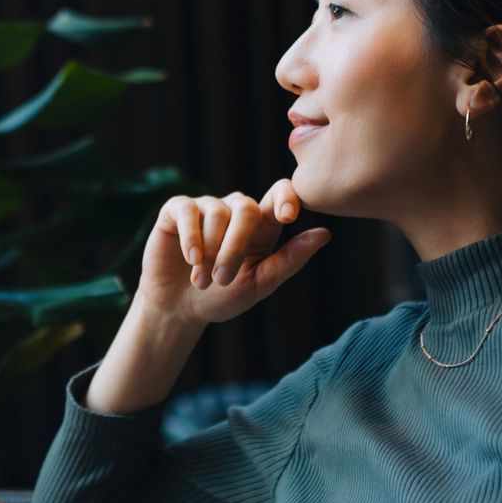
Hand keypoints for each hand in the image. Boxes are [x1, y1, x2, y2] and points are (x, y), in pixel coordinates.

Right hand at [137, 182, 330, 326]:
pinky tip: (191, 259)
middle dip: (235, 246)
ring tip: (201, 282)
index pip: (280, 193)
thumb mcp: (259, 284)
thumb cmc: (222, 297)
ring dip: (210, 252)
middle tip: (222, 279)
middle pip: (246, 208)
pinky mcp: (176, 210)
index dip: (287, 197)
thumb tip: (324, 234)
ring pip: (216, 213)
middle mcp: (235, 209)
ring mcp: (206, 207)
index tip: (288, 216)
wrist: (178, 309)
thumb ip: (289, 260)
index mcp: (262, 225)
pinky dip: (191, 237)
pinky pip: (187, 210)